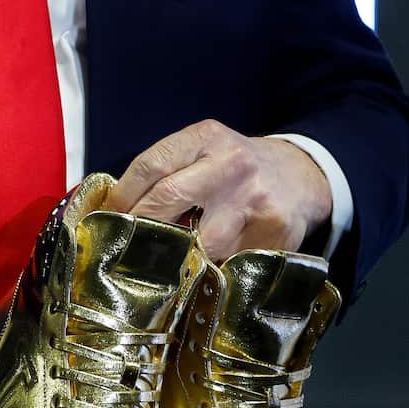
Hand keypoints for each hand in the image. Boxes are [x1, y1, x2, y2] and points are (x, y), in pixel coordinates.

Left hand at [106, 120, 332, 261]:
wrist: (299, 176)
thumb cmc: (235, 168)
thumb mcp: (204, 150)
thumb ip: (167, 171)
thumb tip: (114, 209)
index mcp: (207, 138)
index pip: (151, 164)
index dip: (123, 195)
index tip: (109, 216)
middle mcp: (231, 165)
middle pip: (167, 199)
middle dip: (140, 226)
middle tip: (126, 243)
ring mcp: (254, 200)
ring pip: (197, 241)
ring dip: (178, 256)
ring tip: (169, 259)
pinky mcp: (275, 233)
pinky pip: (229, 262)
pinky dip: (212, 268)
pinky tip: (208, 265)